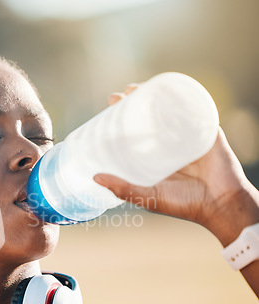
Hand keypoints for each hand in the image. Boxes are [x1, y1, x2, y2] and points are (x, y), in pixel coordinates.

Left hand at [94, 84, 258, 245]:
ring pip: (167, 110)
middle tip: (117, 96)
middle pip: (147, 118)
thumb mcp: (148, 197)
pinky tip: (165, 88)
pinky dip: (180, 97)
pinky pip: (193, 109)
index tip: (106, 113)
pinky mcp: (205, 130)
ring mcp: (187, 136)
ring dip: (152, 96)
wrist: (221, 203)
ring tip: (135, 89)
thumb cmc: (185, 204)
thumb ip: (123, 188)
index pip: (133, 135)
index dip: (119, 122)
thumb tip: (95, 176)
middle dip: (131, 104)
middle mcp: (168, 145)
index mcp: (154, 159)